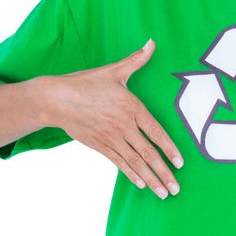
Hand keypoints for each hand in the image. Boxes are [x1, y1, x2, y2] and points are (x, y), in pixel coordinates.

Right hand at [45, 40, 182, 197]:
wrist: (54, 99)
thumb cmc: (86, 83)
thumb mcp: (114, 71)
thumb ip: (136, 60)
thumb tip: (152, 43)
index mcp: (132, 108)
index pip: (156, 132)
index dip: (169, 149)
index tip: (181, 163)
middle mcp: (123, 126)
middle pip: (147, 153)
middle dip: (164, 172)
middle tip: (176, 188)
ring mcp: (110, 138)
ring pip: (134, 162)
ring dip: (150, 179)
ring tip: (163, 193)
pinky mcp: (99, 146)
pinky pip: (118, 163)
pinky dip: (130, 174)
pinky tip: (141, 185)